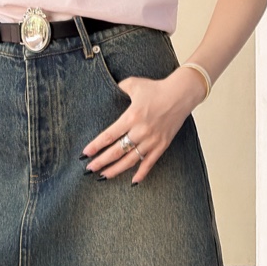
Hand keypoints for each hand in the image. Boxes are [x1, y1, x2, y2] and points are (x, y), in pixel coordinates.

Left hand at [82, 68, 204, 183]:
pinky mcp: (162, 145)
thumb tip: (109, 89)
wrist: (181, 94)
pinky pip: (150, 162)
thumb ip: (119, 88)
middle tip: (89, 168)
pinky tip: (133, 181)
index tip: (85, 153)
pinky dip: (141, 173)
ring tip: (103, 176)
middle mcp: (141, 131)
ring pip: (131, 160)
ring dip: (116, 170)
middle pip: (117, 151)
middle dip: (101, 161)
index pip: (109, 135)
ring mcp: (152, 140)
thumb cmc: (157, 88)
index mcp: (132, 116)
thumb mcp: (134, 84)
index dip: (96, 146)